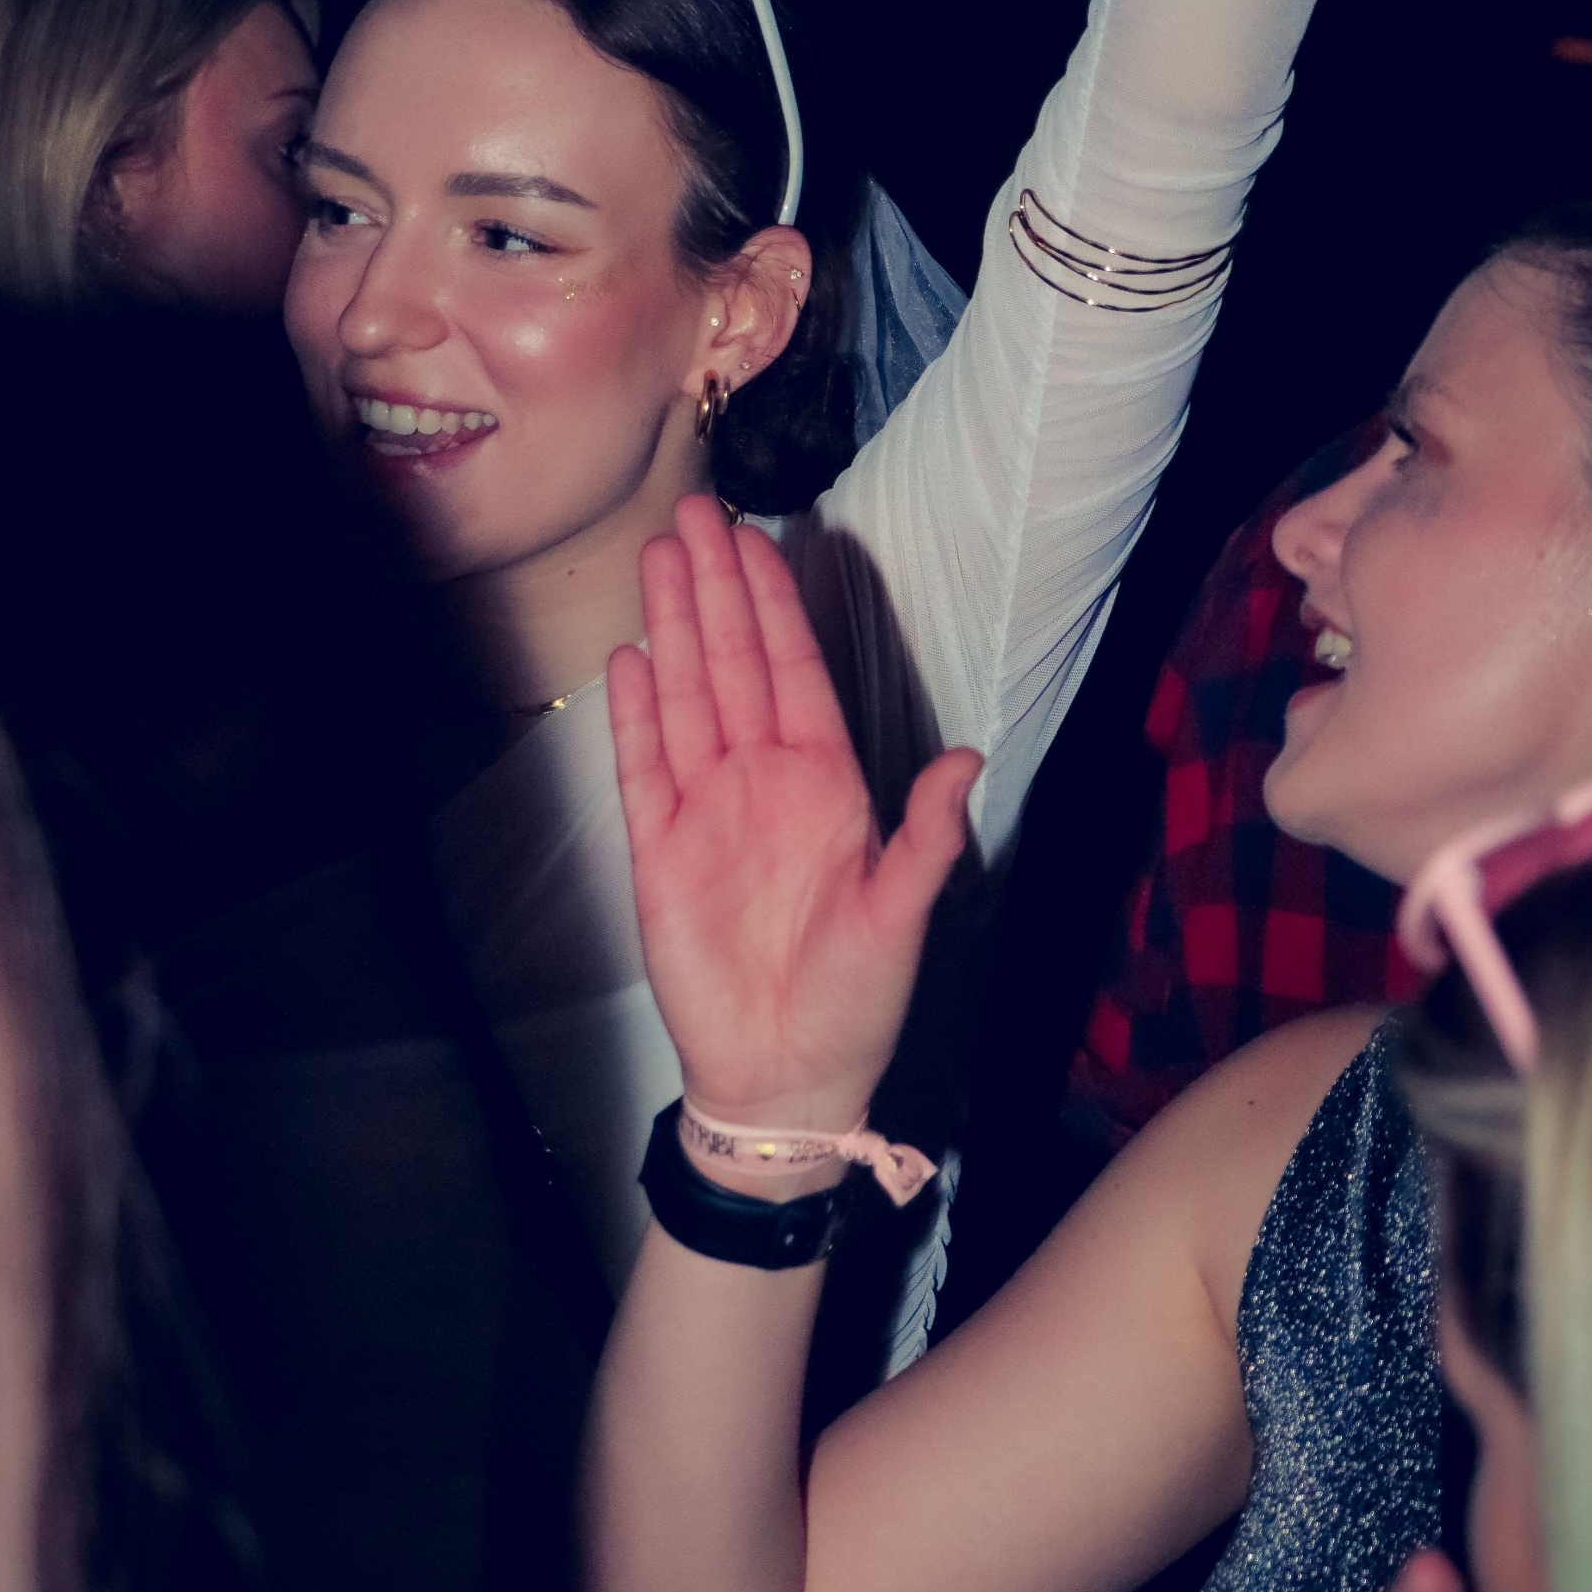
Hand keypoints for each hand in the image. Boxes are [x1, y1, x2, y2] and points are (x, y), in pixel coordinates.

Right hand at [607, 496, 980, 1137]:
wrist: (782, 1078)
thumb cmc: (854, 1002)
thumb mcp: (904, 917)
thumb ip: (925, 836)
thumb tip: (964, 761)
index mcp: (826, 783)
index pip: (795, 671)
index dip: (774, 605)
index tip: (758, 537)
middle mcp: (763, 780)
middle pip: (732, 664)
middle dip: (714, 587)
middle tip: (694, 512)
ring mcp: (706, 809)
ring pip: (685, 696)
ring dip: (672, 628)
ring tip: (657, 558)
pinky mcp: (657, 849)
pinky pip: (642, 764)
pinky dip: (634, 711)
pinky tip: (627, 657)